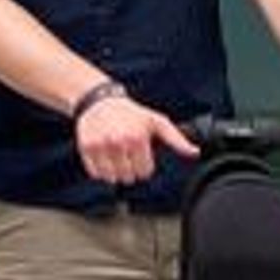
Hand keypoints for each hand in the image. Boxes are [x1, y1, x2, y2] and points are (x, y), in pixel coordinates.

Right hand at [74, 91, 198, 189]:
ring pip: (111, 178)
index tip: (139, 154)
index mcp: (137, 137)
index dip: (144, 165)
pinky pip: (95, 174)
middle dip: (130, 168)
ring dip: (115, 171)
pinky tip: (103, 156)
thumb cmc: (130, 112)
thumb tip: (194, 152)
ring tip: (115, 155)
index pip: (145, 172)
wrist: (99, 101)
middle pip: (128, 177)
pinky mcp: (85, 148)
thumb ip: (177, 139)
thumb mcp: (156, 122)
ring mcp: (100, 146)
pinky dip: (100, 169)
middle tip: (126, 154)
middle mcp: (117, 142)